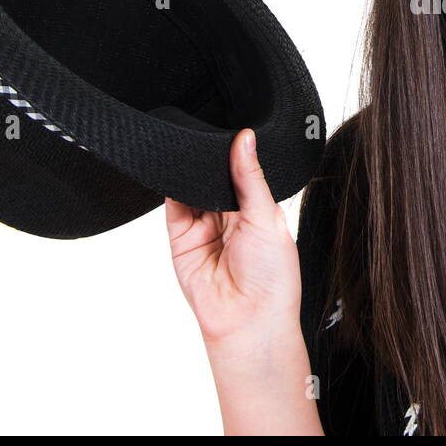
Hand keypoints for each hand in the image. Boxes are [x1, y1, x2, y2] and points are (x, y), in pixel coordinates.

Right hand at [166, 129, 301, 345]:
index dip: (236, 152)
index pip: (242, 172)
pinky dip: (172, 186)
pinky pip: (173, 205)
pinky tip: (177, 170)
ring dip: (192, 171)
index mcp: (257, 210)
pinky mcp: (181, 238)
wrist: (248, 321)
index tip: (231, 124)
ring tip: (193, 150)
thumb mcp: (266, 217)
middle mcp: (230, 217)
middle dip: (211, 159)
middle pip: (214, 178)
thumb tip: (245, 139)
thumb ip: (250, 177)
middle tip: (208, 132)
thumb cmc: (273, 277)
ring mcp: (204, 227)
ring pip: (192, 187)